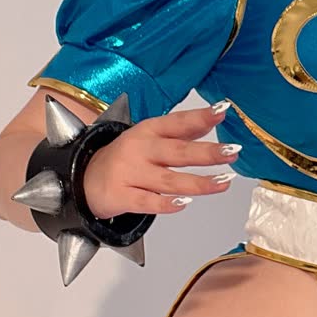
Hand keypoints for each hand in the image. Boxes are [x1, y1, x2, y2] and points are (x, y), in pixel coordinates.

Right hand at [82, 101, 240, 216]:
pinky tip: (184, 204)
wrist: (84, 179)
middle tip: (232, 152)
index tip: (222, 111)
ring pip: (169, 180)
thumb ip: (181, 131)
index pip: (176, 122)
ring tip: (224, 182)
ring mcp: (129, 173)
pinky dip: (166, 204)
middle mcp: (139, 149)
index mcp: (147, 130)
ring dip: (199, 183)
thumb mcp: (150, 138)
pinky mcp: (121, 196)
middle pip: (177, 151)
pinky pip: (148, 202)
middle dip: (207, 152)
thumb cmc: (126, 157)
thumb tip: (213, 119)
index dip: (200, 117)